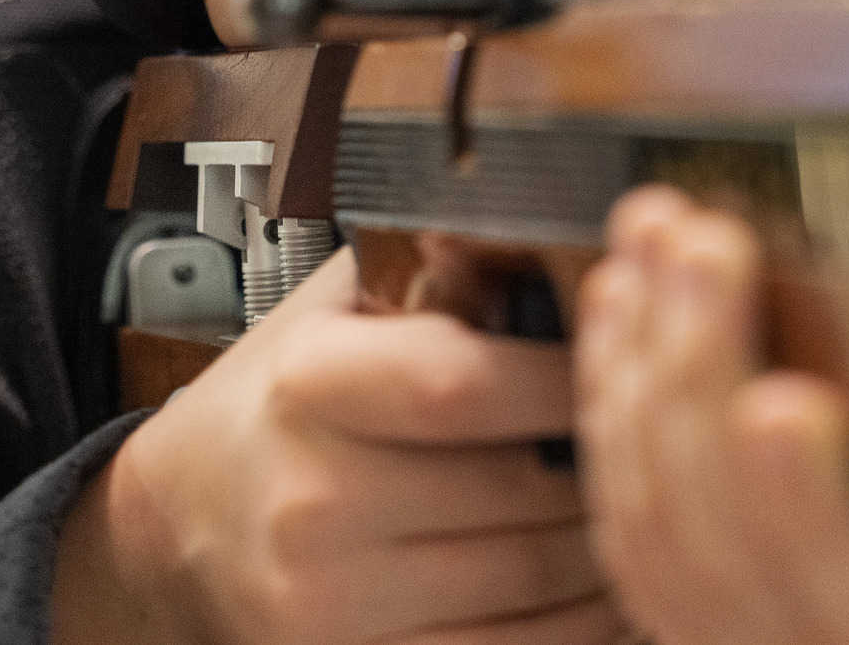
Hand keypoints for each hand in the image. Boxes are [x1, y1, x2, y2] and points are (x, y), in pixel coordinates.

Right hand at [55, 246, 628, 644]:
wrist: (179, 525)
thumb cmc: (279, 405)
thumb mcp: (331, 316)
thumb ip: (435, 278)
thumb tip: (566, 242)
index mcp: (309, 384)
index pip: (464, 384)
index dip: (567, 381)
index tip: (630, 368)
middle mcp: (313, 498)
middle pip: (520, 494)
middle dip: (610, 473)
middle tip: (669, 449)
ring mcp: (331, 599)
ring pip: (533, 584)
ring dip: (611, 553)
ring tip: (651, 514)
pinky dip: (577, 628)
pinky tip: (607, 590)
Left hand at [573, 187, 848, 644]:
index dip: (803, 504)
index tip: (784, 407)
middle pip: (716, 530)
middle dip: (699, 365)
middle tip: (702, 243)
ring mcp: (730, 641)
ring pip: (650, 513)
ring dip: (639, 358)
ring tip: (653, 239)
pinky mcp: (681, 613)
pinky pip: (621, 513)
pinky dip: (611, 398)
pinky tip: (617, 305)